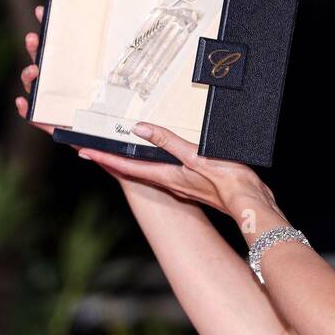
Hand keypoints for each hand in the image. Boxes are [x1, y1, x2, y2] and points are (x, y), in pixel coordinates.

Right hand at [13, 4, 151, 189]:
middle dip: (37, 50)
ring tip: (34, 72)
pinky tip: (23, 103)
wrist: (134, 152)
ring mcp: (65, 108)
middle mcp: (73, 90)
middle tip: (34, 38)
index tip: (43, 11)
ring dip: (31, 77)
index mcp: (87, 77)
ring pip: (40, 90)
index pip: (67, 50)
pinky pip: (42, 120)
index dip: (53, 31)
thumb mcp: (136, 90)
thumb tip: (137, 35)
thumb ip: (132, 70)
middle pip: (49, 66)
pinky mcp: (62, 130)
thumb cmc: (136, 119)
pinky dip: (29, 112)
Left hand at [74, 123, 272, 216]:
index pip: (126, 165)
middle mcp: (170, 181)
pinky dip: (150, 162)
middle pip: (131, 168)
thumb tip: (140, 129)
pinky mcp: (195, 183)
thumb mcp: (197, 156)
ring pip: (146, 170)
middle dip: (110, 159)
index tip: (82, 150)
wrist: (252, 205)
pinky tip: (157, 157)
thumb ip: (169, 142)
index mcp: (167, 175)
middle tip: (91, 149)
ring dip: (128, 161)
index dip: (103, 157)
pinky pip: (163, 171)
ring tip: (116, 151)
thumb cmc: (228, 183)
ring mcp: (182, 184)